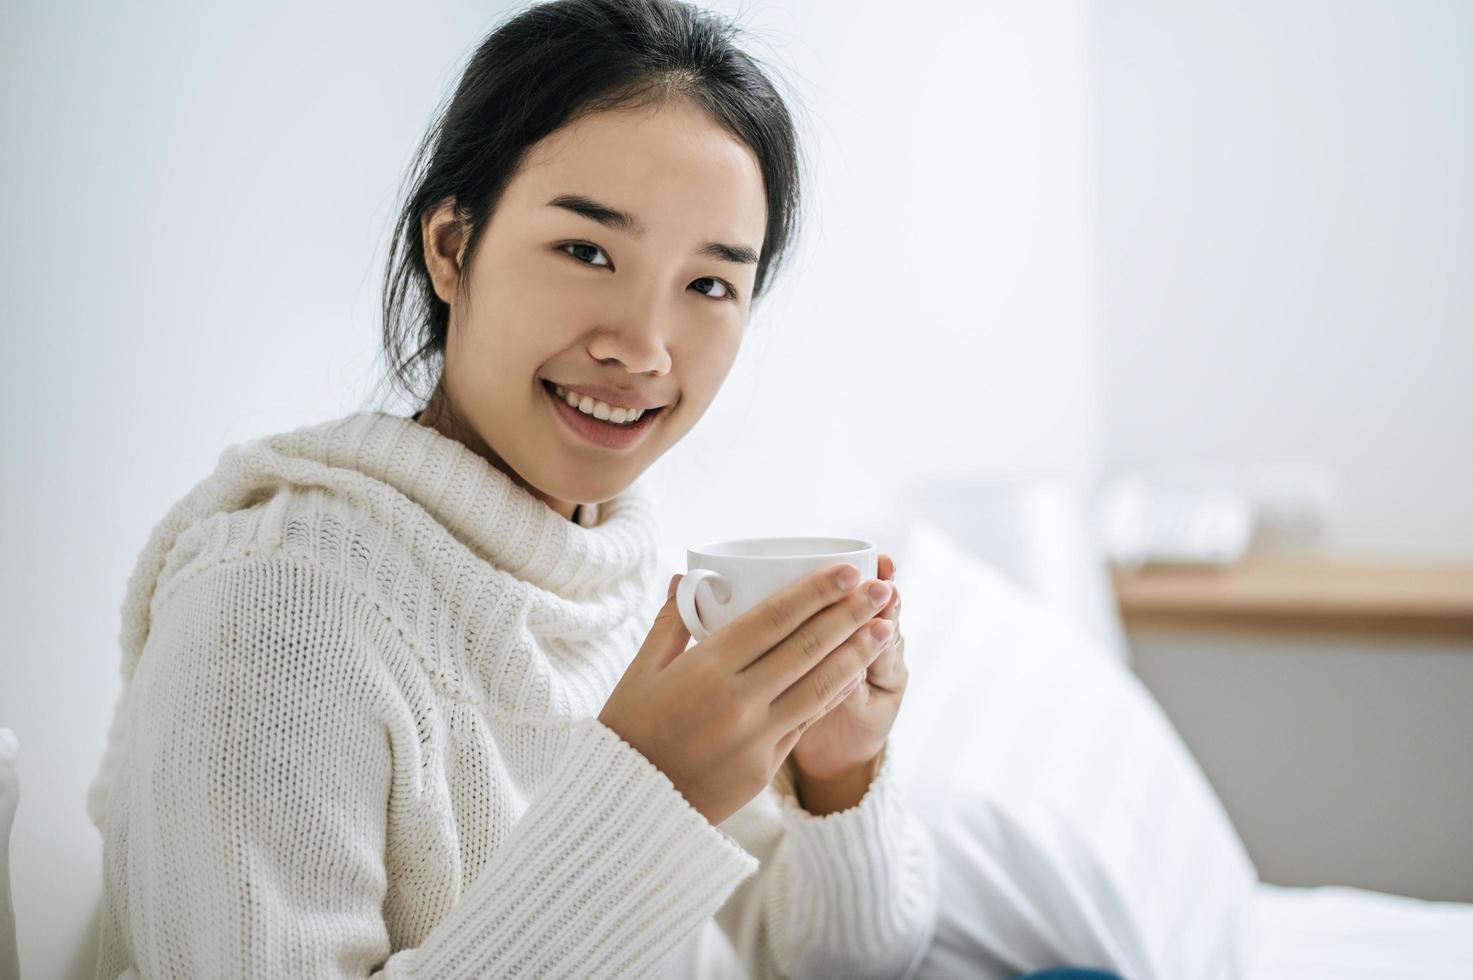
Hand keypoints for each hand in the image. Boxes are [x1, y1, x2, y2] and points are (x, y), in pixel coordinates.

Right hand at [598, 561, 898, 825]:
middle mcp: (738, 701)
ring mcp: (756, 737)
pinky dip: (835, 694)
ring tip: (886, 627)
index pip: (774, 619)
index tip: (847, 570)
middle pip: (807, 648)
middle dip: (850, 614)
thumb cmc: (628, 732)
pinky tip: (856, 672)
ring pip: (819, 686)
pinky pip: (808, 721)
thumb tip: (683, 576)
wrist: (628, 810)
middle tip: (882, 589)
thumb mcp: (640, 672)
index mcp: (706, 669)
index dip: (815, 592)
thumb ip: (670, 623)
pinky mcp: (765, 766)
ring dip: (858, 653)